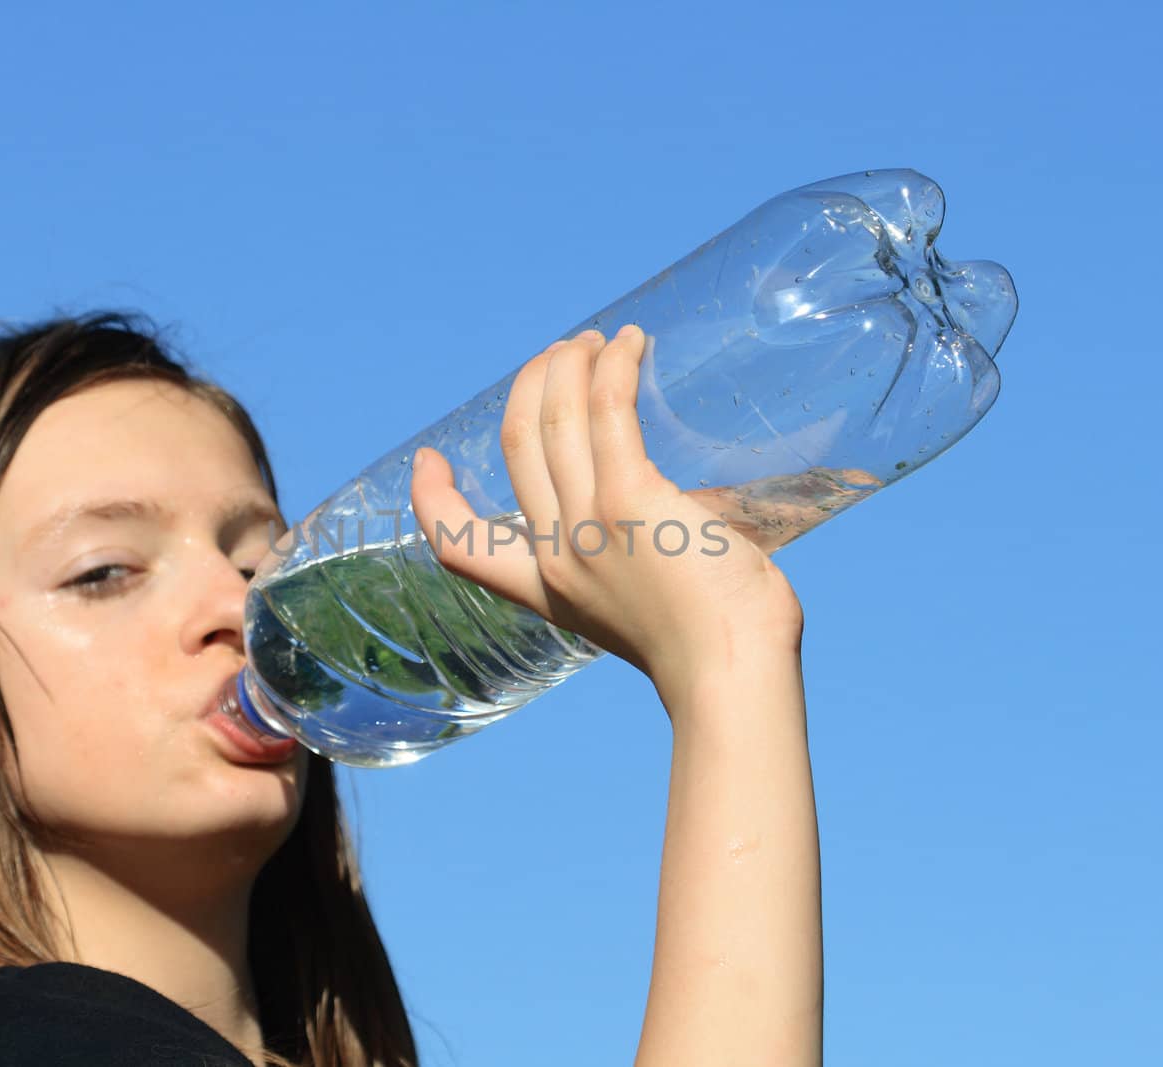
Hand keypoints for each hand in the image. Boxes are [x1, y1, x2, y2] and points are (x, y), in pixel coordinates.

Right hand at [408, 325, 803, 710]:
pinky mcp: (629, 499)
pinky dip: (613, 367)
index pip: (460, 547)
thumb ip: (642, 562)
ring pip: (554, 418)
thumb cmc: (717, 651)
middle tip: (568, 354)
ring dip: (571, 363)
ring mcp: (587, 526)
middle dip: (534, 385)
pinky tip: (631, 343)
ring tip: (601, 339)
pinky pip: (606, 410)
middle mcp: (556, 555)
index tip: (429, 459)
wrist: (733, 676)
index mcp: (549, 591)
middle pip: (517, 444)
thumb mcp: (648, 609)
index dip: (432, 499)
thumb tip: (691, 514)